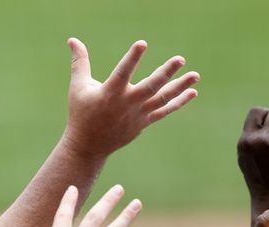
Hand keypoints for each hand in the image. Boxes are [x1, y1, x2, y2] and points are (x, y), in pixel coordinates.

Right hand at [63, 38, 199, 158]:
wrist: (89, 145)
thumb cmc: (82, 113)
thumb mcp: (78, 87)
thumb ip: (80, 62)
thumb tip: (73, 39)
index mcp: (110, 93)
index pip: (123, 73)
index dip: (132, 58)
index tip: (142, 43)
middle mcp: (127, 104)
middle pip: (150, 87)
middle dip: (166, 73)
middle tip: (181, 59)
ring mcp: (138, 114)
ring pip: (162, 99)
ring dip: (180, 87)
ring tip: (195, 75)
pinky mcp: (144, 122)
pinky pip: (165, 111)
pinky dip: (179, 102)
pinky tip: (192, 92)